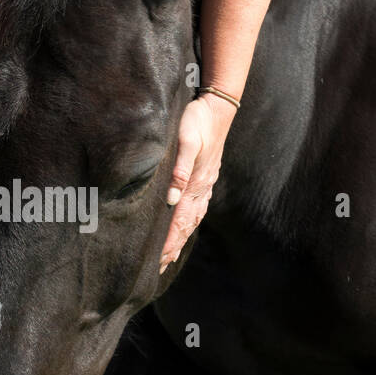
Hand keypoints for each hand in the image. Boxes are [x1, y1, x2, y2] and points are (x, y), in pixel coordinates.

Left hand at [159, 92, 235, 273]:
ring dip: (182, 238)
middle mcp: (201, 188)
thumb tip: (170, 200)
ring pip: (193, 218)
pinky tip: (187, 227)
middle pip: (187, 225)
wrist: (218, 107)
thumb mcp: (186, 141)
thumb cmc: (197, 121)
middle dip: (173, 247)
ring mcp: (205, 184)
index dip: (168, 242)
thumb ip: (178, 170)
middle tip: (160, 267)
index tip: (157, 261)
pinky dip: (190, 223)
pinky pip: (198, 207)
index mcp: (194, 183)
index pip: (179, 221)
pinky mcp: (206, 177)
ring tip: (171, 256)